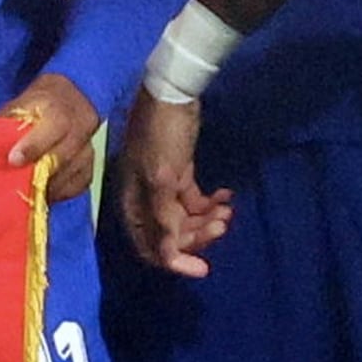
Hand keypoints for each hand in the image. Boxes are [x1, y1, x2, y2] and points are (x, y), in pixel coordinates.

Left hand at [0, 74, 101, 202]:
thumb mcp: (19, 106)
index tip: (14, 160)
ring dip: (50, 185)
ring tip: (28, 193)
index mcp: (60, 107)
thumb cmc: (38, 105)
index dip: (34, 145)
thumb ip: (8, 126)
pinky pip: (79, 182)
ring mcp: (89, 145)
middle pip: (63, 154)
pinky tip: (46, 193)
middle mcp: (80, 125)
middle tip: (18, 186)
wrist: (71, 97)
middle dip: (39, 172)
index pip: (54, 126)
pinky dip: (62, 191)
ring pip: (73, 172)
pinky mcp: (91, 163)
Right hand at [116, 89, 231, 275]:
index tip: (203, 268)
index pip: (151, 246)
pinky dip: (210, 202)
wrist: (172, 92)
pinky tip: (226, 196)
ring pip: (185, 218)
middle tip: (223, 226)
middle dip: (198, 236)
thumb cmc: (162, 134)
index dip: (175, 260)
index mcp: (134, 203)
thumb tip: (166, 256)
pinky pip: (194, 199)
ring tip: (227, 211)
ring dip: (207, 220)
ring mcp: (162, 186)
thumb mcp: (162, 178)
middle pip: (171, 234)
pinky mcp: (179, 172)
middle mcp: (145, 199)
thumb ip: (162, 218)